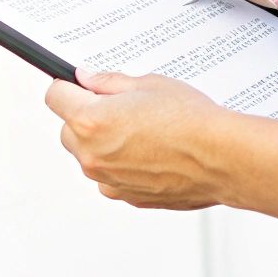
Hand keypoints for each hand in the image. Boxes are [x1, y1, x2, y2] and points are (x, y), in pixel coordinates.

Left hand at [43, 70, 230, 210]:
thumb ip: (109, 83)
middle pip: (68, 130)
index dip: (68, 88)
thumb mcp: (148, 85)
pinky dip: (121, 167)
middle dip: (86, 118)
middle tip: (120, 109)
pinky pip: (110, 177)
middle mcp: (91, 155)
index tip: (79, 86)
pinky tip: (150, 154)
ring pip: (88, 156)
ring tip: (142, 133)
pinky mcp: (124, 196)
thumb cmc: (191, 121)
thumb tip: (87, 79)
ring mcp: (106, 180)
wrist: (222, 158)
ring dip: (103, 144)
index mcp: (90, 121)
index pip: (55, 97)